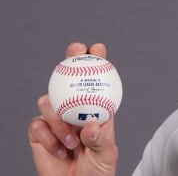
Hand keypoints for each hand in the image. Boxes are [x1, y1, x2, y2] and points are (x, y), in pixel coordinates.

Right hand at [28, 43, 117, 175]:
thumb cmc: (97, 170)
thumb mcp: (106, 154)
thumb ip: (100, 139)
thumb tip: (90, 125)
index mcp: (96, 108)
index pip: (96, 80)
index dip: (96, 60)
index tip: (98, 48)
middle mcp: (74, 109)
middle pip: (67, 78)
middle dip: (69, 60)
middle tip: (73, 54)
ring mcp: (54, 120)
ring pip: (48, 102)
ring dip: (59, 122)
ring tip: (72, 143)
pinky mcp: (38, 133)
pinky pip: (36, 125)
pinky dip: (49, 138)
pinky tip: (60, 151)